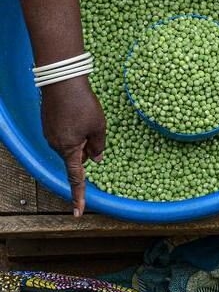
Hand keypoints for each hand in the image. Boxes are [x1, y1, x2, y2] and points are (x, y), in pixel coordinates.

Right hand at [40, 78, 105, 216]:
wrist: (61, 79)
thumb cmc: (82, 103)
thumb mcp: (98, 127)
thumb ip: (98, 146)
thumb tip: (97, 159)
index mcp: (69, 149)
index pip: (75, 178)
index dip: (79, 196)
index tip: (78, 213)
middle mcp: (55, 145)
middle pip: (75, 158)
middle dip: (86, 151)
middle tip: (93, 130)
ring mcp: (50, 134)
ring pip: (70, 145)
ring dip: (80, 139)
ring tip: (85, 117)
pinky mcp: (48, 124)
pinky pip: (64, 135)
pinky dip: (73, 131)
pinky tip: (77, 114)